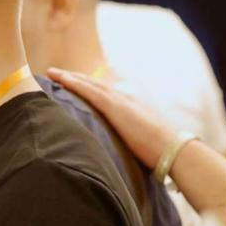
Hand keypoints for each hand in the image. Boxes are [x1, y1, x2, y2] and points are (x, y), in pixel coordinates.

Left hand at [47, 68, 179, 167]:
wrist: (173, 150)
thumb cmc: (161, 153)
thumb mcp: (142, 143)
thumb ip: (129, 141)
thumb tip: (121, 151)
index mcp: (131, 107)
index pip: (105, 94)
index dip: (88, 88)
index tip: (74, 85)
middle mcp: (125, 99)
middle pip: (95, 85)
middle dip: (75, 79)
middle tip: (56, 74)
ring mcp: (121, 101)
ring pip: (90, 84)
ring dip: (70, 77)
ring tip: (53, 73)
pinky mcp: (116, 107)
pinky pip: (90, 91)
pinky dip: (75, 83)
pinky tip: (61, 79)